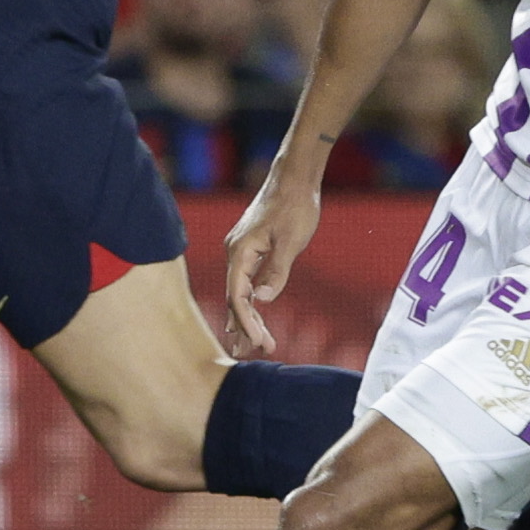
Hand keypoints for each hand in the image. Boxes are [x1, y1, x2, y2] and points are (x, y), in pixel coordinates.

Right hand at [218, 160, 322, 357]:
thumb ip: (277, 271)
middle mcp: (235, 251)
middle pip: (234, 297)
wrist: (294, 177)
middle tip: (255, 351)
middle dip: (244, 325)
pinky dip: (249, 300)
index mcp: (241, 251)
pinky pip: (244, 280)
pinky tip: (254, 314)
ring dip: (245, 316)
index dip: (247, 321)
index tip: (260, 341)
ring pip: (238, 290)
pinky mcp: (250, 247)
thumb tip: (264, 299)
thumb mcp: (292, 241)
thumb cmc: (296, 205)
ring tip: (249, 343)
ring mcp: (240, 249)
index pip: (238, 295)